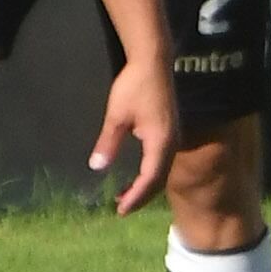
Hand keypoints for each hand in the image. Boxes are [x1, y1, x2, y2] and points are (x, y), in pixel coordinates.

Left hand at [90, 58, 177, 212]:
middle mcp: (171, 143)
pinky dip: (149, 174)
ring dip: (145, 186)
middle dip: (141, 196)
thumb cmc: (134, 87)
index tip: (120, 209)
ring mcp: (173, 137)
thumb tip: (97, 167)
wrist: (152, 62)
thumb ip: (108, 143)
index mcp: (160, 142)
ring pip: (161, 171)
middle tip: (120, 208)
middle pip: (158, 179)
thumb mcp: (116, 116)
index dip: (136, 196)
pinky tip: (137, 175)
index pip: (150, 178)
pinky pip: (161, 161)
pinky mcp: (170, 132)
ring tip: (125, 195)